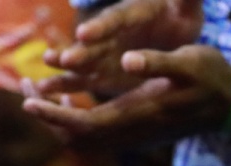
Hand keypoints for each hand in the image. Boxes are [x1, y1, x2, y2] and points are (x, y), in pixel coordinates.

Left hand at [24, 44, 230, 149]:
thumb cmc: (213, 78)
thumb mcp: (189, 62)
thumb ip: (158, 62)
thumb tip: (129, 60)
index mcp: (139, 115)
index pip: (85, 124)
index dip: (53, 115)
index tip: (27, 99)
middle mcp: (132, 133)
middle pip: (76, 138)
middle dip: (46, 116)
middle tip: (24, 87)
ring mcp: (133, 137)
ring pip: (84, 140)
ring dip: (57, 120)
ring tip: (38, 91)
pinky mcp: (135, 133)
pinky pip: (94, 134)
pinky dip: (73, 119)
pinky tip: (67, 98)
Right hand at [38, 0, 202, 96]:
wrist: (177, 28)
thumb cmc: (182, 13)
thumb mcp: (187, 3)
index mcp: (134, 12)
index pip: (117, 18)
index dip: (101, 26)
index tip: (85, 34)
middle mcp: (114, 30)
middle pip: (94, 42)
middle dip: (79, 52)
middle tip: (63, 60)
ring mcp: (107, 50)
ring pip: (83, 60)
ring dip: (64, 68)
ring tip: (43, 77)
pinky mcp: (106, 70)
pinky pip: (83, 77)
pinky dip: (65, 84)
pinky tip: (45, 92)